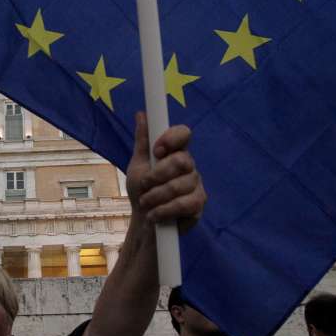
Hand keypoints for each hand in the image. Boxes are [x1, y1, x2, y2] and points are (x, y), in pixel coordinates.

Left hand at [125, 111, 204, 230]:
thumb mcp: (137, 165)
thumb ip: (143, 141)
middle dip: (157, 175)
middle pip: (182, 161)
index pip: (183, 134)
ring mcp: (196, 185)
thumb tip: (141, 114)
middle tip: (144, 185)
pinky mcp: (198, 204)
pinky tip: (155, 215)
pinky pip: (184, 204)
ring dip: (156, 197)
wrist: (143, 221)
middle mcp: (189, 166)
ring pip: (179, 185)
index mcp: (175, 152)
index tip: (156, 151)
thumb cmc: (142, 190)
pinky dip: (164, 210)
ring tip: (145, 203)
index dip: (171, 139)